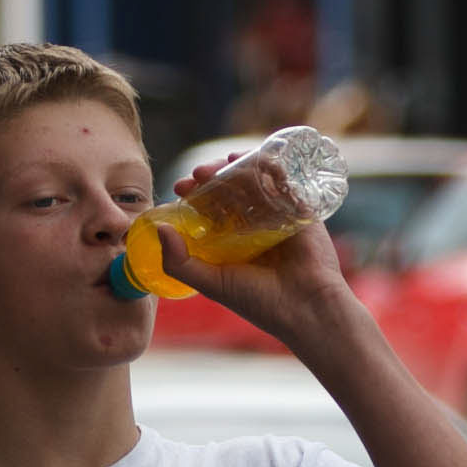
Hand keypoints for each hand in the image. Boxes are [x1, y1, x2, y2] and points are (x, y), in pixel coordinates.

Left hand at [163, 158, 363, 354]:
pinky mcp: (300, 209)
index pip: (208, 209)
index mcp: (231, 243)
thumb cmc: (259, 301)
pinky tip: (256, 158)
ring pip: (254, 181)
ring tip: (220, 166)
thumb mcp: (211, 284)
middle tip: (197, 175)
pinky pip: (284, 181)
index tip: (180, 188)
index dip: (193, 195)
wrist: (306, 308)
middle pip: (229, 190)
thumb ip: (179, 262)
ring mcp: (276, 216)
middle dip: (210, 177)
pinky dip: (270, 165)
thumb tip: (160, 228)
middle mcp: (252, 227)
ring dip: (235, 167)